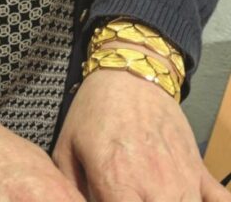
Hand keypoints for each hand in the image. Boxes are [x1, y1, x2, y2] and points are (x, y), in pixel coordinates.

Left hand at [53, 66, 230, 200]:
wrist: (129, 76)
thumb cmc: (93, 111)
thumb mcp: (66, 148)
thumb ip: (71, 188)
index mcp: (116, 181)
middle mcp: (153, 185)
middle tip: (129, 199)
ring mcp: (182, 179)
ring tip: (149, 196)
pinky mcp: (198, 170)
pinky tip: (194, 201)